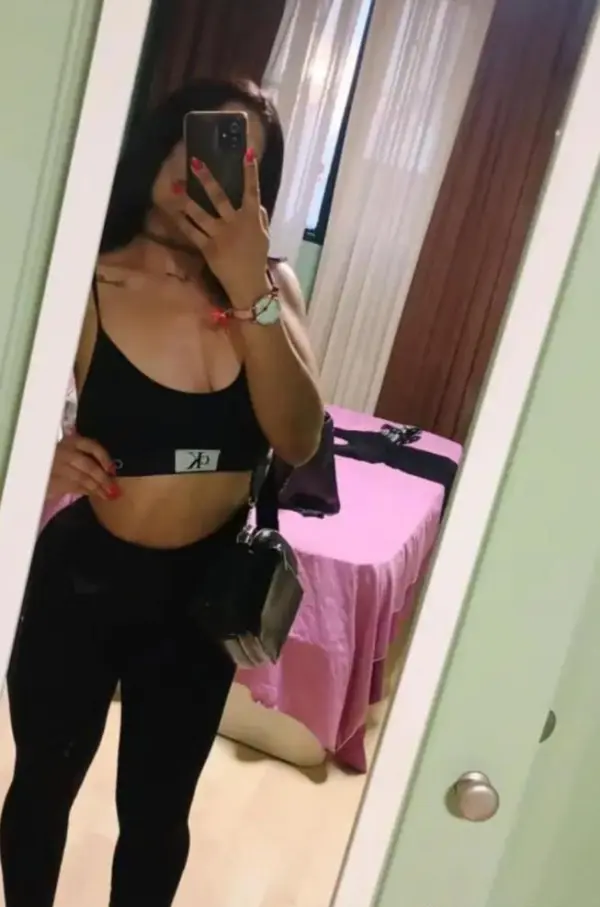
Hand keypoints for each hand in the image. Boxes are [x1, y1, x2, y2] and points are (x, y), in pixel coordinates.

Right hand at [47, 435, 119, 501]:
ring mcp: (57, 466)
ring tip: (107, 495)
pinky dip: (85, 491)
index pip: (92, 447)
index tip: (112, 470)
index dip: (105, 458)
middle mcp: (64, 451)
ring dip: (96, 488)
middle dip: (103, 478)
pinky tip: (93, 495)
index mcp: (71, 441)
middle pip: (88, 465)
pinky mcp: (52, 481)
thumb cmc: (55, 460)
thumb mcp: (70, 452)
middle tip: (113, 489)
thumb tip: (109, 471)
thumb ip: (86, 457)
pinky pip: (73, 487)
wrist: (34, 469)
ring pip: (82, 478)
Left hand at [177, 151, 270, 308]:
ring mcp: (219, 235)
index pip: (252, 191)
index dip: (250, 172)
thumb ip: (259, 217)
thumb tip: (254, 201)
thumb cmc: (256, 258)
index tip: (246, 154)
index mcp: (251, 218)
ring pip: (201, 214)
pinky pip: (193, 232)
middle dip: (207, 179)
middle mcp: (234, 223)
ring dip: (187, 200)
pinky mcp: (208, 248)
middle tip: (195, 163)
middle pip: (219, 197)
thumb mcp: (263, 236)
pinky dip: (183, 222)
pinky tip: (174, 212)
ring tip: (175, 187)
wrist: (248, 284)